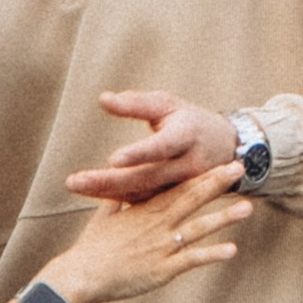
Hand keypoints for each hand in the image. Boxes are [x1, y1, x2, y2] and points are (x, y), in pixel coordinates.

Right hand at [47, 161, 249, 302]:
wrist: (81, 275)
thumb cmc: (91, 249)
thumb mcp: (103, 218)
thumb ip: (115, 202)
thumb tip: (116, 188)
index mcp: (145, 210)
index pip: (178, 187)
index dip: (201, 174)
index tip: (219, 162)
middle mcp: (157, 224)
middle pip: (192, 199)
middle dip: (217, 182)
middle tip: (240, 167)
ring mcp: (162, 246)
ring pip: (198, 228)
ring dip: (223, 218)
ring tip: (247, 207)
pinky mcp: (162, 269)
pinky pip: (191, 260)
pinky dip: (212, 255)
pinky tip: (232, 250)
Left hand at [62, 90, 236, 205]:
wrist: (228, 151)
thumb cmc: (190, 122)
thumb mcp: (169, 105)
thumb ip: (136, 103)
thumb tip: (103, 99)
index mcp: (187, 137)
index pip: (162, 146)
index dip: (139, 153)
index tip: (113, 159)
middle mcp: (187, 166)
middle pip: (145, 177)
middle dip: (109, 181)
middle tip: (74, 181)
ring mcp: (182, 188)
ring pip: (142, 194)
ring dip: (107, 192)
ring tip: (77, 185)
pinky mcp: (175, 201)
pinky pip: (143, 203)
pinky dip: (117, 199)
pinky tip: (91, 193)